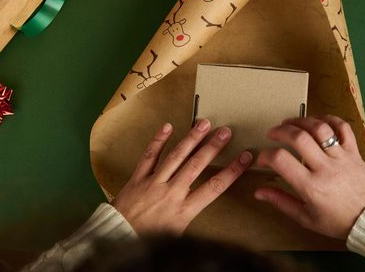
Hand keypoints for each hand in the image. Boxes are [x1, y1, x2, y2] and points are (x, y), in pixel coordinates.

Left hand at [113, 119, 252, 234]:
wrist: (118, 239)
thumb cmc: (150, 240)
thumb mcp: (179, 234)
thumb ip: (193, 216)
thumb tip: (210, 207)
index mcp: (183, 211)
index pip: (214, 187)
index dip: (231, 171)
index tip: (245, 158)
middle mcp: (171, 193)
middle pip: (196, 165)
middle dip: (213, 147)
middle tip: (225, 132)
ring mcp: (153, 183)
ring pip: (175, 156)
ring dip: (191, 139)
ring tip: (204, 124)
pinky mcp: (138, 178)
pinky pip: (149, 156)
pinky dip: (158, 140)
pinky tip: (167, 127)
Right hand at [254, 115, 364, 239]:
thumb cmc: (338, 221)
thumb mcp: (305, 218)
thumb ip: (281, 202)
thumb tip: (259, 192)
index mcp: (311, 187)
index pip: (281, 160)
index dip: (266, 155)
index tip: (264, 159)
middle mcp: (325, 168)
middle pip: (298, 137)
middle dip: (280, 131)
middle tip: (272, 133)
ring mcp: (341, 157)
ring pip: (320, 128)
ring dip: (301, 121)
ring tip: (291, 123)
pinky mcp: (354, 152)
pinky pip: (343, 128)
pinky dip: (329, 119)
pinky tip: (317, 121)